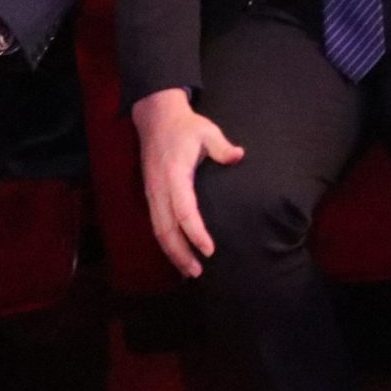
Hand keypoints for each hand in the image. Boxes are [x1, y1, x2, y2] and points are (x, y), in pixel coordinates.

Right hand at [132, 88, 243, 278]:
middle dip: (180, 253)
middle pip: (165, 229)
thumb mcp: (206, 131)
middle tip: (198, 272)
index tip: (209, 249)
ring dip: (172, 253)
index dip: (195, 232)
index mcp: (174, 175)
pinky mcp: (151, 195)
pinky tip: (179, 255)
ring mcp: (152, 193)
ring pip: (158, 231)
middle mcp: (159, 189)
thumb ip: (222, 147)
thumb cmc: (185, 126)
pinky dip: (167, 243)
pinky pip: (156, 224)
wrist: (155, 118)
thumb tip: (239, 156)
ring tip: (190, 271)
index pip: (183, 210)